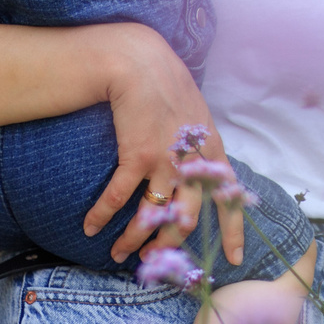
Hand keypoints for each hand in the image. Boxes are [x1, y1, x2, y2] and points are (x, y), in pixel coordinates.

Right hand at [85, 24, 246, 264]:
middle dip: (170, 245)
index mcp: (211, 153)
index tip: (234, 259)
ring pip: (154, 215)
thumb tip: (199, 175)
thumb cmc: (168, 87)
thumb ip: (201, 148)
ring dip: (135, 239)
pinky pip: (118, 197)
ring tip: (119, 254)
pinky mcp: (137, 156)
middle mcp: (193, 162)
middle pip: (188, 219)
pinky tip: (89, 227)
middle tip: (154, 261)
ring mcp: (166, 161)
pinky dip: (101, 215)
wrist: (141, 62)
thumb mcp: (198, 117)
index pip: (230, 198)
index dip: (233, 231)